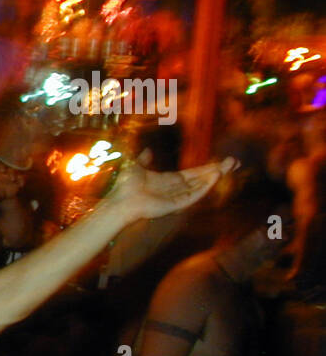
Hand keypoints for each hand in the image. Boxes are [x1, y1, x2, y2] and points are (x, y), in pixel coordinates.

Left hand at [105, 156, 235, 222]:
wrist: (120, 201)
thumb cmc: (125, 187)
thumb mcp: (136, 167)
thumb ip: (144, 159)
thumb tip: (148, 150)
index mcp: (168, 181)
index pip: (193, 174)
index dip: (207, 168)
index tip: (222, 162)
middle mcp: (175, 190)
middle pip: (201, 179)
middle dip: (217, 170)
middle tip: (234, 162)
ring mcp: (176, 198)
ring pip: (201, 187)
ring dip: (215, 177)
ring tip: (229, 166)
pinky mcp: (176, 205)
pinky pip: (194, 195)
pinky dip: (205, 187)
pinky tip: (215, 176)